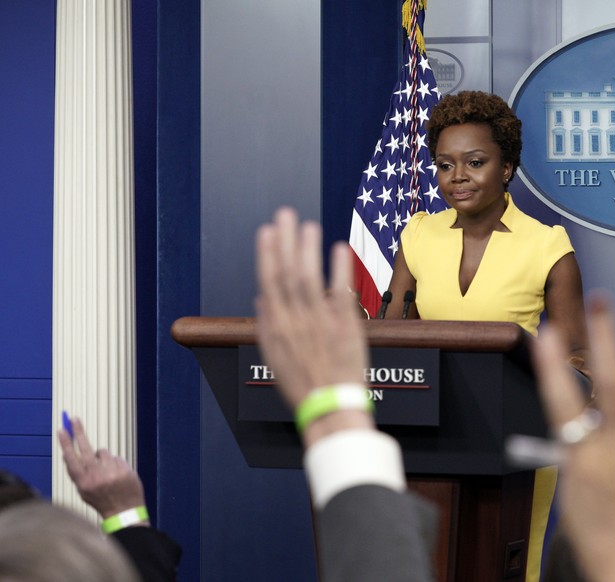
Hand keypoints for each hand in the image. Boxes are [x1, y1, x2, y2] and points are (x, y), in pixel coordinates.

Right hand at [58, 417, 147, 521]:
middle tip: (74, 418)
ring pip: (103, 452)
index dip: (66, 443)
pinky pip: (117, 458)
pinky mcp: (125, 468)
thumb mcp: (84, 491)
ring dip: (104, 458)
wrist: (124, 511)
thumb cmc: (102, 500)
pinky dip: (116, 464)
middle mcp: (96, 476)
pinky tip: (118, 477)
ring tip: (107, 473)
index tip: (61, 430)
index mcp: (83, 483)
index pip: (71, 459)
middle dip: (78, 432)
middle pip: (85, 448)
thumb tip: (68, 454)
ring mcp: (111, 471)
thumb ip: (77, 474)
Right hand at [255, 208, 373, 445]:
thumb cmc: (303, 384)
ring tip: (308, 226)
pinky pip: (340, 294)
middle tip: (285, 215)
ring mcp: (321, 323)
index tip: (267, 231)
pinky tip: (339, 249)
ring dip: (309, 251)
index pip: (269, 283)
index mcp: (276, 327)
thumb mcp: (274, 357)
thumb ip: (267, 325)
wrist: (330, 406)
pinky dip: (339, 271)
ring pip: (311, 280)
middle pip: (288, 274)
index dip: (267, 255)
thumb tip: (261, 298)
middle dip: (285, 242)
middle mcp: (296, 322)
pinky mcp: (345, 328)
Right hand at [531, 292, 614, 581]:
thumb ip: (576, 454)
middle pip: (608, 384)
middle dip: (603, 337)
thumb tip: (580, 422)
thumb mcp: (571, 494)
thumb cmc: (600, 541)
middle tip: (599, 302)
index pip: (560, 399)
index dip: (551, 363)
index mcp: (581, 458)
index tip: (548, 331)